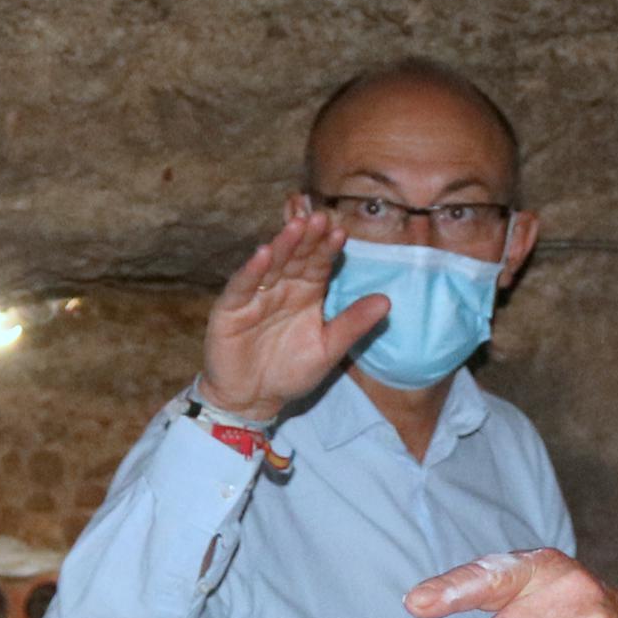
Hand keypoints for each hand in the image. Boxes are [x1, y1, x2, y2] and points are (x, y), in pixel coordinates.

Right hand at [199, 202, 382, 423]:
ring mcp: (255, 295)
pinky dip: (251, 270)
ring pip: (271, 264)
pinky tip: (263, 254)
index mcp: (307, 292)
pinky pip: (242, 285)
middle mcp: (282, 287)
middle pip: (296, 256)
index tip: (341, 233)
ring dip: (283, 245)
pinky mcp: (231, 307)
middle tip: (320, 217)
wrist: (254, 399)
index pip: (319, 263)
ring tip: (296, 226)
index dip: (328, 248)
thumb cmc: (291, 373)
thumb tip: (387, 301)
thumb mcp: (328, 350)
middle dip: (307, 237)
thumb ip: (353, 324)